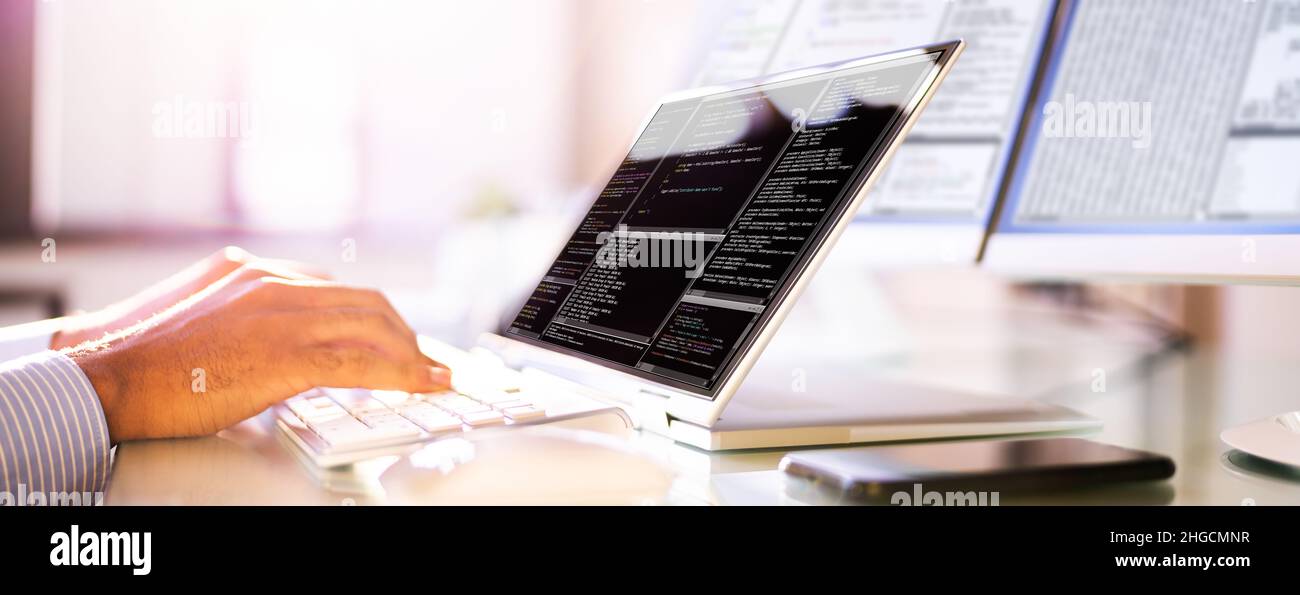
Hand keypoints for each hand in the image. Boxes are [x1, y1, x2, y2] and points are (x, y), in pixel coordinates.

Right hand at [65, 257, 450, 441]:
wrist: (107, 376)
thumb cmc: (140, 359)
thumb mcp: (194, 316)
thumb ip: (237, 316)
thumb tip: (261, 340)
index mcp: (251, 271)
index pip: (332, 289)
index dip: (370, 315)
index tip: (390, 335)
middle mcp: (273, 282)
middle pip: (364, 302)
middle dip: (402, 333)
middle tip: (422, 358)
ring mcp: (283, 314)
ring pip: (373, 327)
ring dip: (412, 355)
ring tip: (434, 375)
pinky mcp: (287, 354)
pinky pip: (363, 362)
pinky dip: (404, 374)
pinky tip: (423, 384)